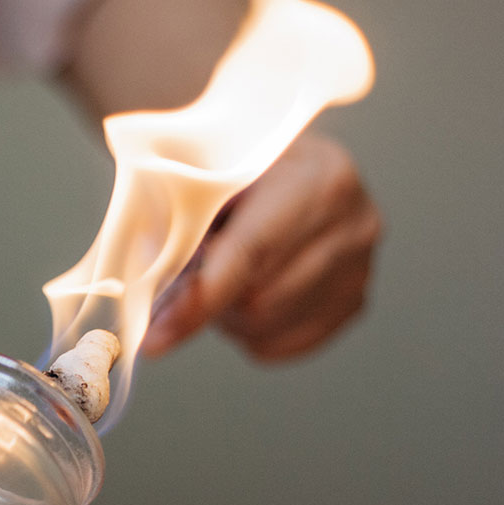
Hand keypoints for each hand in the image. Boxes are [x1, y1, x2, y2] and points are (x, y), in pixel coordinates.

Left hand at [142, 132, 381, 360]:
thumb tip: (142, 294)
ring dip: (226, 314)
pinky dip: (247, 331)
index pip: (251, 252)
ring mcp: (361, 265)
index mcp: (317, 176)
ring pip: (266, 327)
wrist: (272, 159)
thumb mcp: (195, 173)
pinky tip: (244, 290)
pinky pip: (280, 345)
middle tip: (185, 273)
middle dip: (208, 299)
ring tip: (221, 271)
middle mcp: (354, 221)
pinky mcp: (354, 301)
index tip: (152, 338)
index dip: (198, 299)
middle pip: (259, 299)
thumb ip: (175, 225)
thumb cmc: (227, 165)